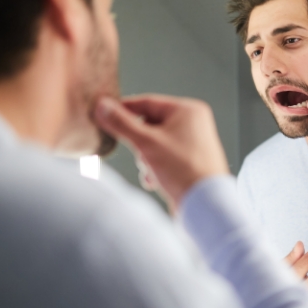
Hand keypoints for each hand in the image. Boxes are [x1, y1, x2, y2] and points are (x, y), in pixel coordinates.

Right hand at [94, 94, 229, 211]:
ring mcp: (193, 143)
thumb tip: (102, 106)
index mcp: (188, 110)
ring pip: (154, 144)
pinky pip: (164, 158)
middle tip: (139, 154)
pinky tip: (155, 180)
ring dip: (145, 159)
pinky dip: (155, 168)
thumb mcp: (146, 143)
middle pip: (150, 125)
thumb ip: (122, 123)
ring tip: (152, 170)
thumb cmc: (184, 170)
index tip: (105, 115)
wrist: (204, 204)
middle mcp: (193, 124)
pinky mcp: (190, 162)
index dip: (124, 110)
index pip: (147, 102)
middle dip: (139, 143)